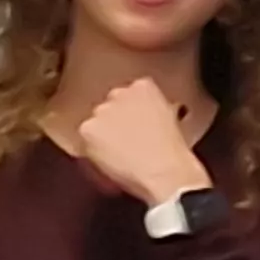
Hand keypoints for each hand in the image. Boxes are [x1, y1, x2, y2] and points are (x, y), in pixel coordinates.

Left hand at [79, 77, 213, 210]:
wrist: (165, 172)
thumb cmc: (173, 153)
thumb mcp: (171, 119)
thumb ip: (152, 110)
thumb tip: (142, 118)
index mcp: (144, 86)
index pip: (129, 95)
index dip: (131, 115)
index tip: (136, 127)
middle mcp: (120, 92)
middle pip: (110, 106)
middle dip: (114, 123)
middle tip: (126, 143)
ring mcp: (102, 110)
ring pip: (95, 123)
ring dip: (102, 136)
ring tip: (118, 156)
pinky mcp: (88, 129)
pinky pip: (85, 141)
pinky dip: (93, 152)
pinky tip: (109, 163)